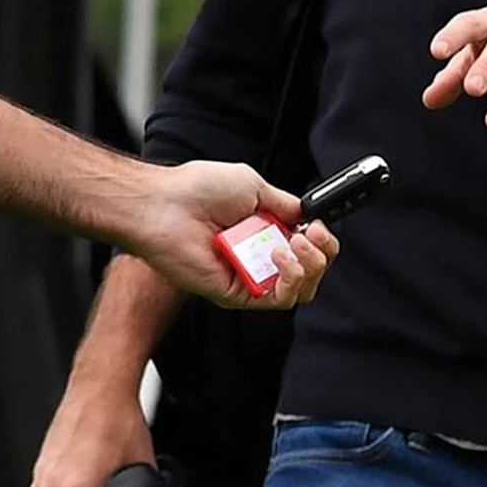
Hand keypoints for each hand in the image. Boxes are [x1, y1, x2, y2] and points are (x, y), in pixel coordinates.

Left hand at [108, 159, 338, 312]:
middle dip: (321, 255)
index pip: (306, 248)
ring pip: (299, 290)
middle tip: (310, 235)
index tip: (318, 226)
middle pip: (310, 272)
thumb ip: (284, 204)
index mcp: (262, 231)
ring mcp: (247, 277)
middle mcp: (257, 257)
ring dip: (308, 267)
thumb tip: (308, 214)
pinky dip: (288, 278)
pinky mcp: (236, 294)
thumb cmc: (196, 190)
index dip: (321, 241)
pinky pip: (277, 300)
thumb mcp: (253, 186)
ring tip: (292, 243)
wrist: (165, 204)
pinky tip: (278, 254)